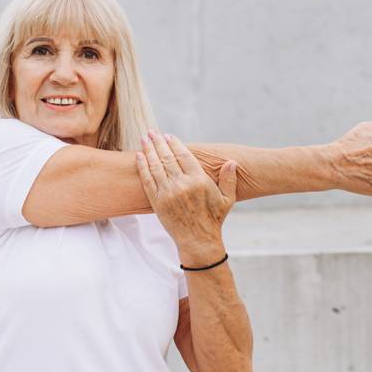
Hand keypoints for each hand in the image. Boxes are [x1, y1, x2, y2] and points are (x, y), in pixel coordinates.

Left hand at [135, 130, 236, 266]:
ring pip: (156, 166)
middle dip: (158, 142)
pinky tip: (139, 156)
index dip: (175, 143)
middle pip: (167, 157)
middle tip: (152, 131)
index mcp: (199, 181)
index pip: (184, 155)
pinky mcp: (158, 202)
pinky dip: (142, 167)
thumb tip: (232, 163)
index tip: (168, 135)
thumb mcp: (227, 199)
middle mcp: (182, 185)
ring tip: (144, 138)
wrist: (198, 240)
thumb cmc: (214, 219)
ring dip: (148, 150)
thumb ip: (229, 180)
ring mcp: (168, 193)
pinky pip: (148, 180)